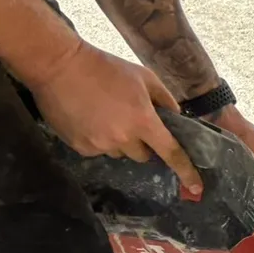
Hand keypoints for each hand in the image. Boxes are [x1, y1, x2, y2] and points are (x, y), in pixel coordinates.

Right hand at [27, 41, 202, 196]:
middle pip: (143, 155)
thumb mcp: (143, 77)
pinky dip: (98, 139)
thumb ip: (165, 100)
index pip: (171, 153)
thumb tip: (177, 120)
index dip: (186, 171)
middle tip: (130, 120)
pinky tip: (89, 118)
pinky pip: (98, 150)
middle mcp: (123, 138)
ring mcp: (100, 145)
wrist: (57, 64)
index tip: (196, 188)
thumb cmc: (105, 67)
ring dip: (119, 141)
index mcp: (143, 121)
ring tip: (106, 115)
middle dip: (142, 143)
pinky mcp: (80, 147)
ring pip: (120, 153)